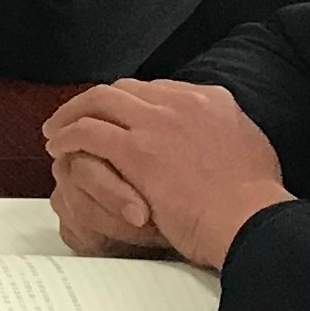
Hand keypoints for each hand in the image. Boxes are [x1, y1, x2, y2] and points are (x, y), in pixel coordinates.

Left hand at [41, 81, 289, 270]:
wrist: (249, 221)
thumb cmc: (252, 203)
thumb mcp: (250, 148)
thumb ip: (225, 133)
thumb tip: (214, 135)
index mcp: (212, 100)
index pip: (158, 89)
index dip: (131, 102)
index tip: (117, 117)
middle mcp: (182, 102)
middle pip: (125, 90)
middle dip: (97, 102)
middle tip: (78, 117)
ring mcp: (157, 124)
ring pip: (99, 103)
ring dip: (72, 114)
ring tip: (57, 130)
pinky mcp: (136, 150)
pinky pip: (87, 132)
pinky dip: (68, 137)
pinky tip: (59, 147)